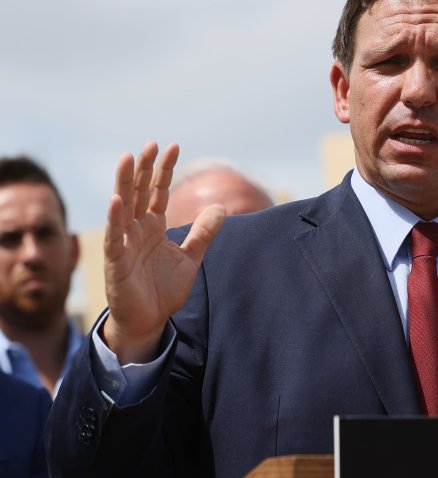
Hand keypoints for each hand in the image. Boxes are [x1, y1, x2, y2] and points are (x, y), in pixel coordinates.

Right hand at [102, 141, 224, 363]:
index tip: (172, 146)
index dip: (163, 169)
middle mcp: (136, 229)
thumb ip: (203, 233)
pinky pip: (114, 237)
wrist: (150, 321)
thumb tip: (221, 207)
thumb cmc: (164, 289)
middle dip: (144, 168)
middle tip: (150, 144)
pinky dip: (114, 219)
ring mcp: (123, 243)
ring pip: (122, 207)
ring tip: (127, 158)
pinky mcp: (115, 262)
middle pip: (138, 192)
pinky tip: (116, 201)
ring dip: (124, 183)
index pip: (157, 191)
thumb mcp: (191, 257)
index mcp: (152, 226)